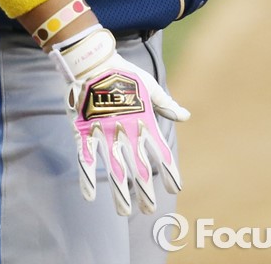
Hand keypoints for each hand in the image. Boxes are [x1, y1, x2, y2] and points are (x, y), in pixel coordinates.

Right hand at [51, 26, 188, 216]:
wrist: (92, 58)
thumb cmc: (122, 72)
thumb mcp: (148, 85)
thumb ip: (165, 104)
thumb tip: (186, 116)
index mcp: (144, 119)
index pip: (161, 151)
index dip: (169, 171)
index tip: (176, 188)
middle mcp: (127, 129)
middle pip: (138, 167)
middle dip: (144, 190)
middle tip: (149, 210)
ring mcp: (104, 131)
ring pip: (114, 168)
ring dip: (119, 192)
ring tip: (124, 212)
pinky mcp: (84, 129)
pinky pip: (85, 157)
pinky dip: (86, 177)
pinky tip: (89, 196)